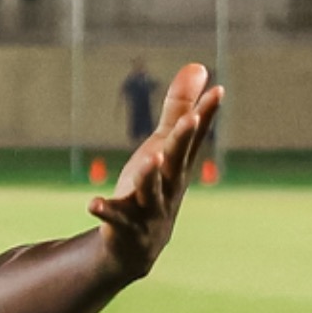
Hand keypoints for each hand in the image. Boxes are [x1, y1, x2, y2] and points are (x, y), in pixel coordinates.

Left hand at [88, 63, 221, 279]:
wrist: (139, 246)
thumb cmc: (155, 187)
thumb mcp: (164, 145)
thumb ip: (178, 108)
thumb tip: (198, 66)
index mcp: (177, 164)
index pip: (194, 136)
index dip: (206, 113)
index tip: (218, 89)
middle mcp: (168, 185)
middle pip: (178, 160)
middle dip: (184, 139)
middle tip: (192, 118)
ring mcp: (149, 208)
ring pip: (152, 190)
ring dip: (152, 175)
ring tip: (152, 157)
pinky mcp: (124, 226)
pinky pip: (115, 218)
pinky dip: (106, 211)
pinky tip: (93, 203)